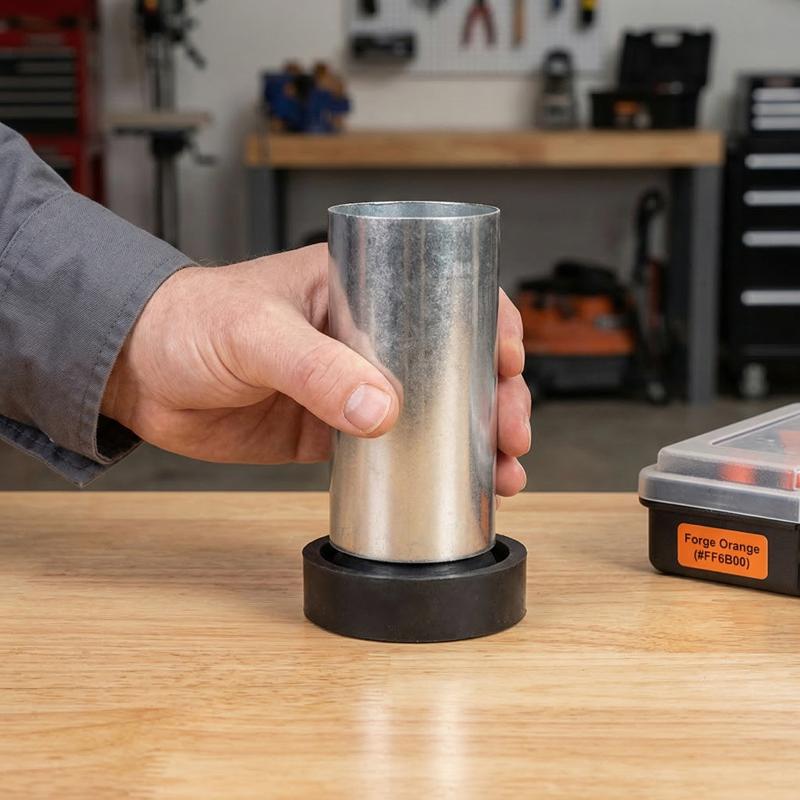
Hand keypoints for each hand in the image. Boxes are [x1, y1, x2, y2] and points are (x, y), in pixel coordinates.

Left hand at [102, 244, 531, 495]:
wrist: (142, 375)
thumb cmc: (189, 323)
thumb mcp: (255, 332)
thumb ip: (315, 368)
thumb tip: (382, 410)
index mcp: (359, 286)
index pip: (446, 293)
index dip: (491, 324)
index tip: (512, 362)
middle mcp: (368, 333)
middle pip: (456, 360)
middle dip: (497, 395)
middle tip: (513, 434)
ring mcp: (354, 384)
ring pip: (434, 408)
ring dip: (474, 437)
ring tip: (503, 471)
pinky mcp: (333, 428)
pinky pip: (393, 446)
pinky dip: (427, 465)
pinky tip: (453, 484)